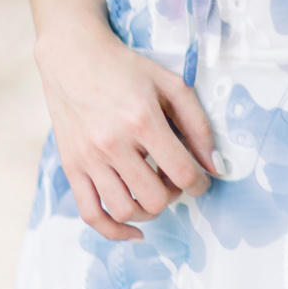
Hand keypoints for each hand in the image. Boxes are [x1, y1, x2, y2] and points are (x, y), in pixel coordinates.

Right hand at [33, 18, 220, 242]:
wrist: (73, 57)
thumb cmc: (127, 69)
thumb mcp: (171, 85)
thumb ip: (198, 125)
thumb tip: (216, 166)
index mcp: (142, 120)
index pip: (182, 173)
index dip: (201, 183)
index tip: (202, 179)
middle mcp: (112, 144)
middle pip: (155, 198)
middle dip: (174, 194)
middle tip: (175, 176)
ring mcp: (88, 159)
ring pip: (125, 211)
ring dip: (149, 210)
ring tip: (154, 188)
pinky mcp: (71, 167)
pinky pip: (90, 214)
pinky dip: (114, 231)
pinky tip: (134, 230)